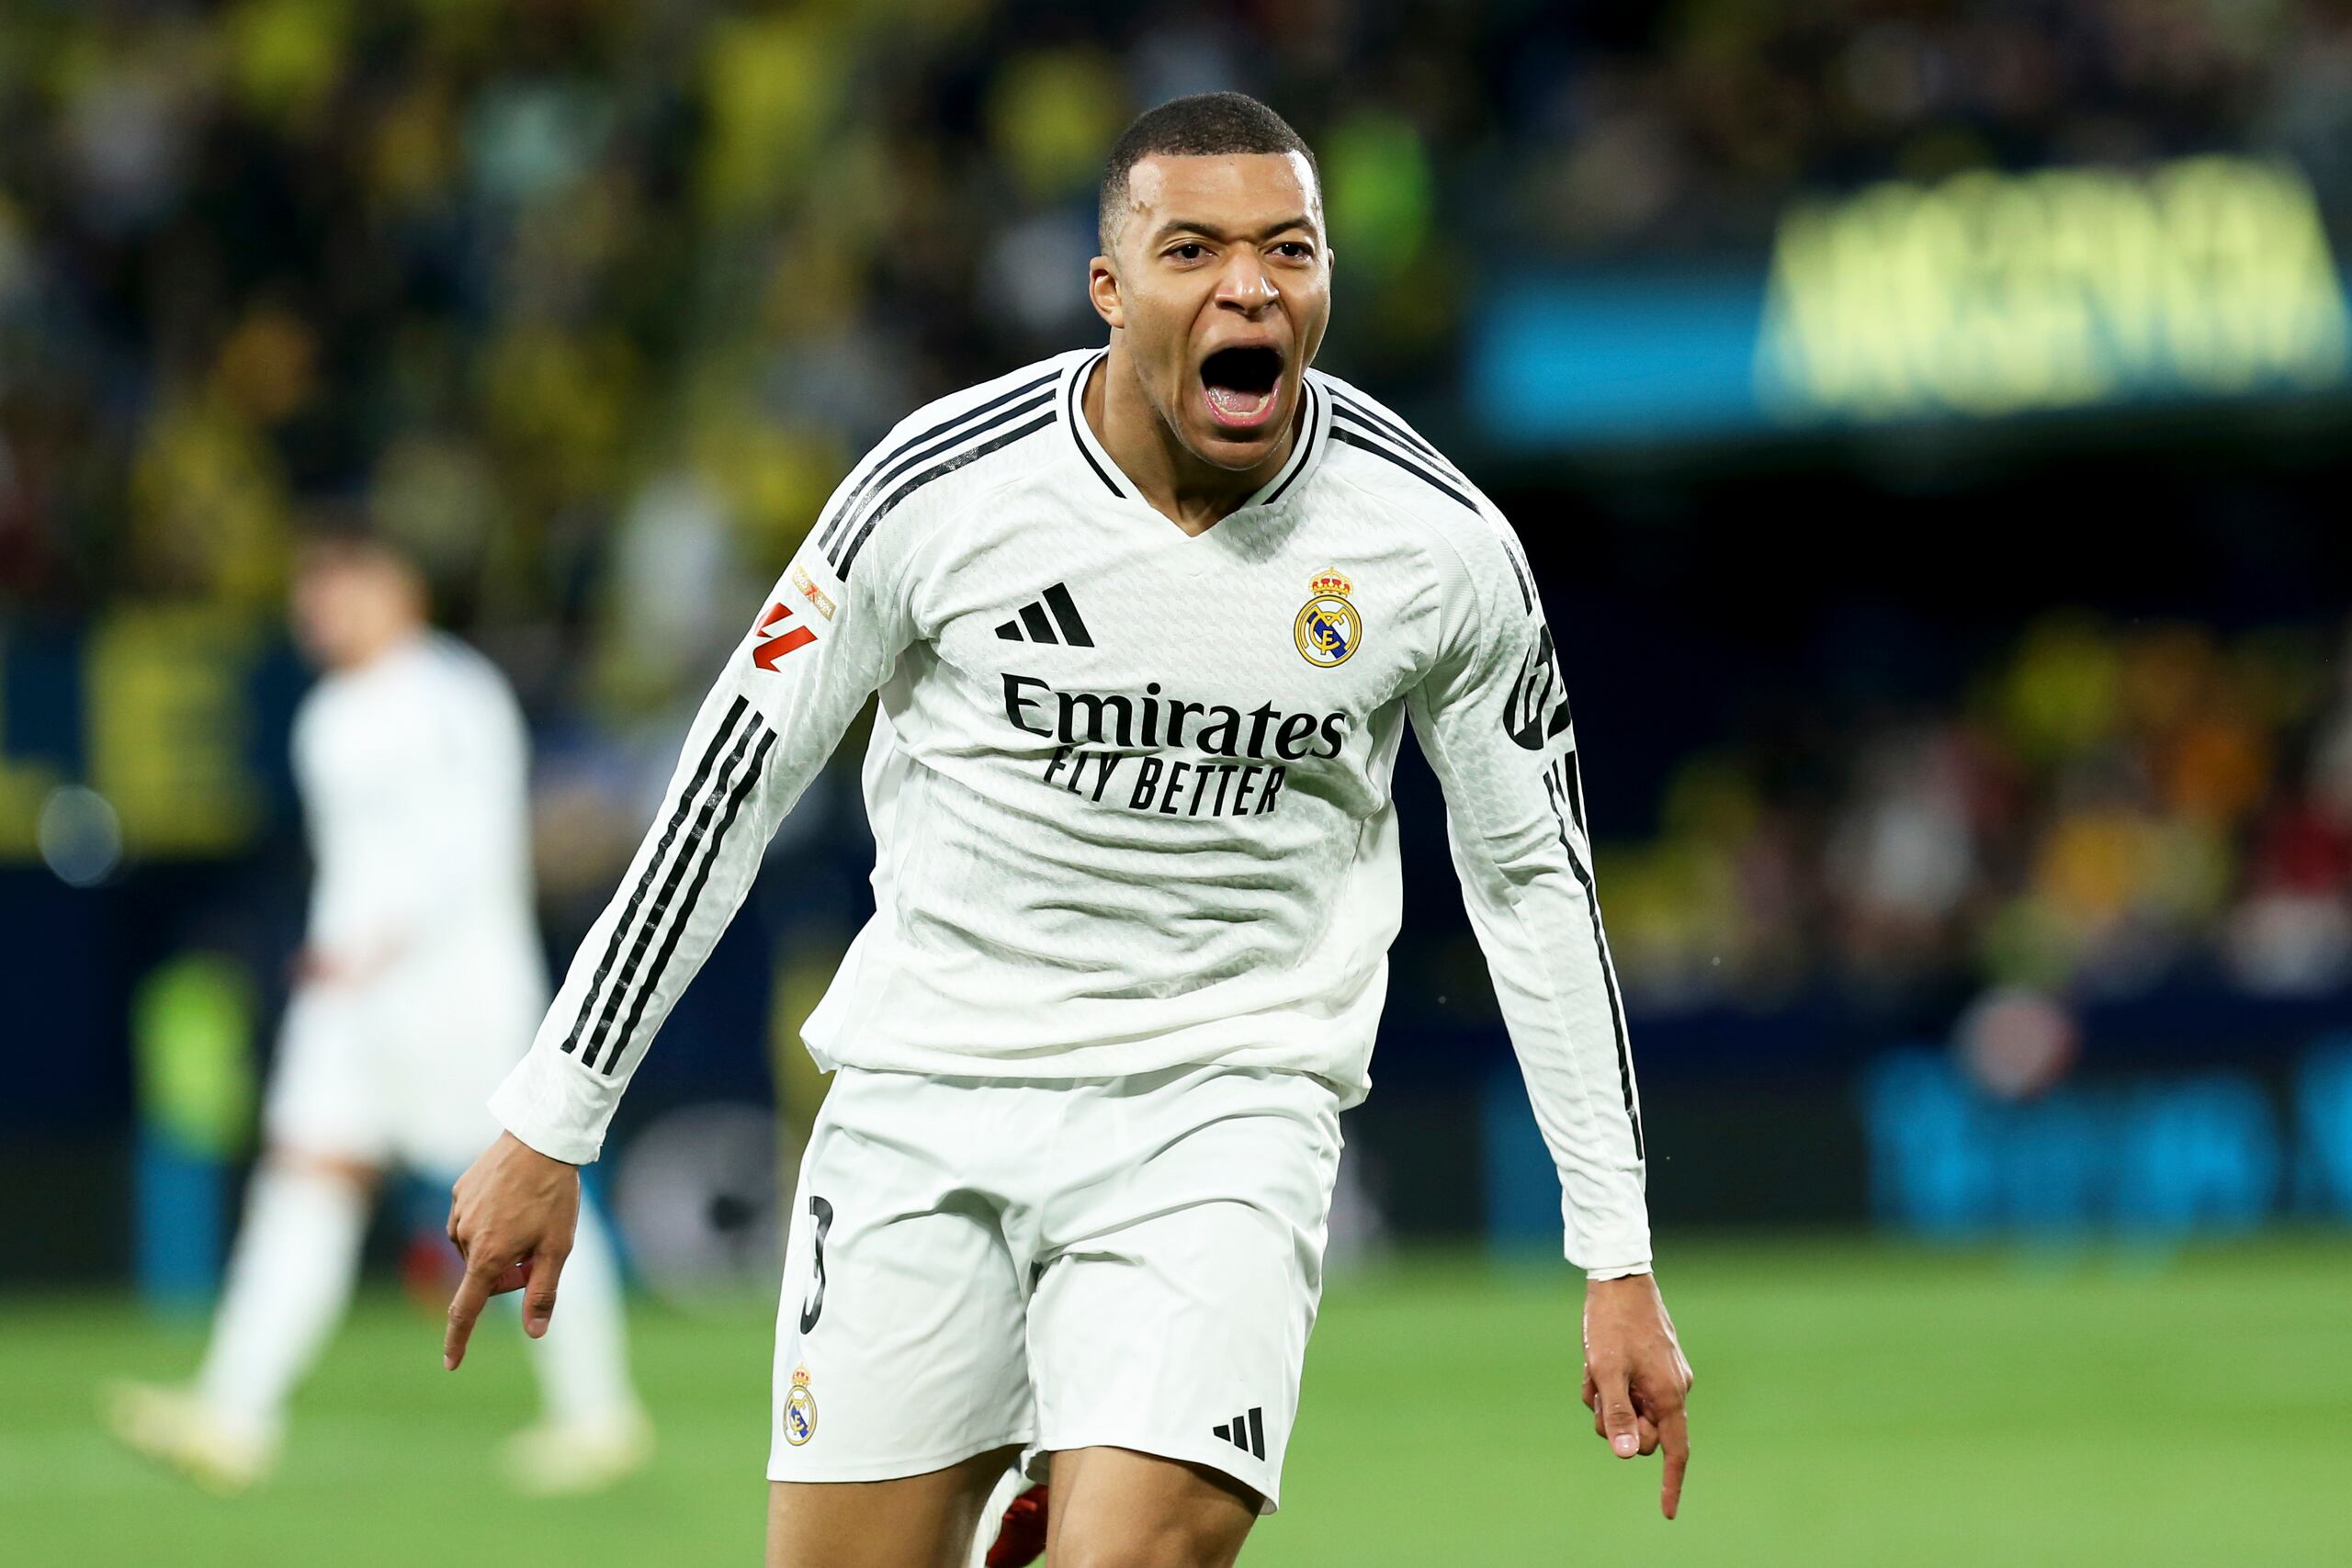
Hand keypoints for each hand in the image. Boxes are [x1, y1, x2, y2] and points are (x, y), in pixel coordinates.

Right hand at [443, 1130, 579, 1369]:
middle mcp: (463, 1237)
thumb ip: (543, 1292)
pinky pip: (471, 1219)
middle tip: (537, 1250)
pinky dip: (490, 1221)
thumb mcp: (558, 1248)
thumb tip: (534, 1333)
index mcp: (487, 1256)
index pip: (465, 1309)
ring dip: (498, 1245)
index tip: (451, 1363)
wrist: (541, 1140)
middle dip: (506, 1273)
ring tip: (528, 1217)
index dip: (458, 1340)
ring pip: (476, 1247)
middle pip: (481, 1275)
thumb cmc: (554, 1195)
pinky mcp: (459, 1191)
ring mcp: (458, 1212)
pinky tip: (513, 1201)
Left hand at [1581, 1272, 1693, 1518]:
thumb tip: (1629, 1456)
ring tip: (1592, 1370)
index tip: (1666, 1513)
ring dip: (1606, 1400)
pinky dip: (1609, 1384)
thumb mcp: (1606, 1371)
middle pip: (1644, 1433)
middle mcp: (1674, 1389)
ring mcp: (1664, 1376)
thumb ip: (1619, 1414)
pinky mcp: (1653, 1364)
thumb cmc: (1611, 1324)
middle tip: (1596, 1395)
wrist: (1619, 1277)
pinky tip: (1594, 1362)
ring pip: (1631, 1410)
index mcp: (1669, 1394)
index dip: (1671, 1483)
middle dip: (1616, 1424)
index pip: (1675, 1450)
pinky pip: (1629, 1390)